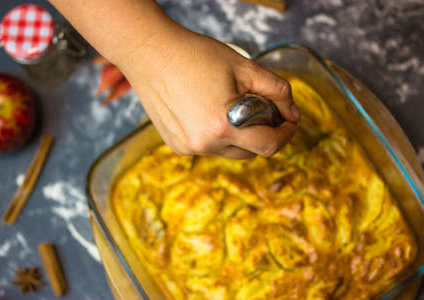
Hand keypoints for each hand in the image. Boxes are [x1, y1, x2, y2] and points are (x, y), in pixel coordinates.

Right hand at [122, 28, 299, 158]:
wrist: (150, 53)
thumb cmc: (194, 55)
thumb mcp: (244, 66)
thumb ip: (277, 90)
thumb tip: (293, 113)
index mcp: (223, 125)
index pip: (269, 146)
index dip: (285, 134)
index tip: (289, 121)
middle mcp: (204, 144)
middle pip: (250, 151)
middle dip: (261, 133)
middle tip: (260, 108)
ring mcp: (188, 147)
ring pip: (229, 151)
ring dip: (239, 135)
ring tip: (229, 106)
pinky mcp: (176, 145)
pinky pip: (208, 147)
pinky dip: (217, 134)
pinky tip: (206, 110)